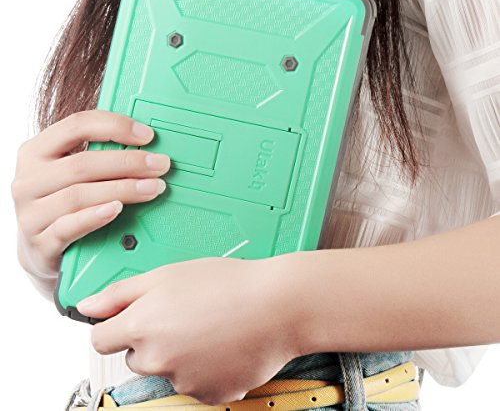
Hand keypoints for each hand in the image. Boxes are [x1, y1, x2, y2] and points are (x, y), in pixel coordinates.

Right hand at [10, 110, 170, 282]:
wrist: (40, 250)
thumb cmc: (63, 203)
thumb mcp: (71, 174)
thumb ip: (99, 155)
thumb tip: (147, 144)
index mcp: (36, 152)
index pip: (76, 126)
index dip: (115, 126)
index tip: (148, 135)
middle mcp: (28, 180)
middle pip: (83, 164)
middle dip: (129, 162)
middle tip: (160, 165)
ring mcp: (30, 214)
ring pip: (79, 195)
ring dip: (123, 189)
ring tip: (153, 188)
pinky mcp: (39, 244)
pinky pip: (68, 227)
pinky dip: (95, 216)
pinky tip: (117, 210)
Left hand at [77, 255, 303, 405]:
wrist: (276, 305)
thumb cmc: (227, 283)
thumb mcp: (168, 274)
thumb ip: (121, 292)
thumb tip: (88, 306)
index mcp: (142, 328)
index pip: (100, 340)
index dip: (115, 324)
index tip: (131, 317)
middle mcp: (157, 360)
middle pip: (135, 355)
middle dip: (151, 338)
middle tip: (183, 314)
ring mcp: (184, 381)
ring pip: (168, 369)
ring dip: (180, 353)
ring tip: (210, 326)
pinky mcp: (210, 394)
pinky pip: (196, 382)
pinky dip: (204, 367)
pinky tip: (223, 343)